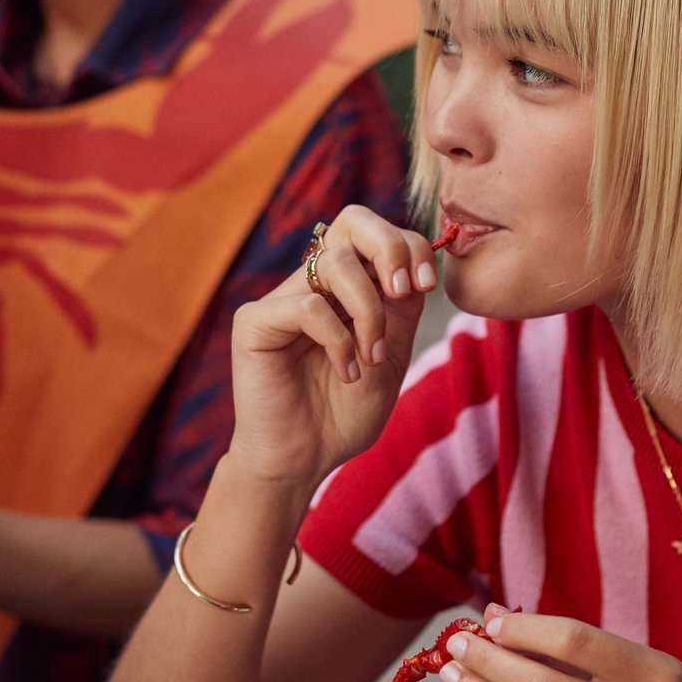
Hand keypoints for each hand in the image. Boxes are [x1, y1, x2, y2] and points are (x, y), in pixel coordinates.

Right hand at [226, 206, 437, 493]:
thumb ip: (401, 308)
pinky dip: (339, 340)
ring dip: (369, 313)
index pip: (378, 232)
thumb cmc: (344, 413)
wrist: (304, 461)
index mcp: (346, 285)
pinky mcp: (255, 322)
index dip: (409, 246)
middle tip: (403, 292)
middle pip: (352, 221)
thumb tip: (415, 265)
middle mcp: (312, 282)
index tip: (426, 287)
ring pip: (334, 263)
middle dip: (390, 248)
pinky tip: (347, 372)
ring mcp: (281, 299)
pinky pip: (308, 307)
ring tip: (372, 359)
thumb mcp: (391, 354)